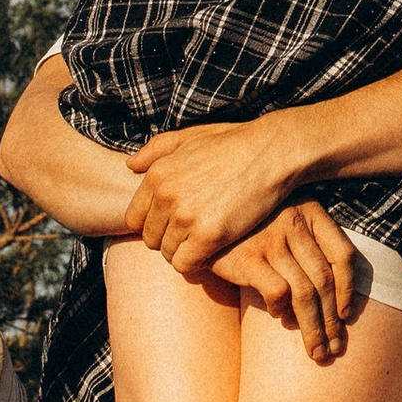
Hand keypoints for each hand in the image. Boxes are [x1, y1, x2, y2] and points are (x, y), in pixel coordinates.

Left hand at [122, 116, 302, 272]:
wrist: (271, 153)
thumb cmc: (233, 143)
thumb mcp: (190, 137)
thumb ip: (156, 150)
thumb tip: (130, 165)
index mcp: (157, 175)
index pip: (134, 219)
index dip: (153, 225)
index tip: (174, 224)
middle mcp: (166, 196)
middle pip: (150, 239)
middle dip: (168, 240)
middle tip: (192, 235)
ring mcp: (186, 216)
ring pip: (167, 253)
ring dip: (184, 251)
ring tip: (204, 242)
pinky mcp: (209, 235)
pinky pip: (185, 264)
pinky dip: (196, 263)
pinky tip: (212, 251)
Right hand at [208, 203, 360, 361]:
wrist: (204, 217)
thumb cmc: (252, 225)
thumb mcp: (287, 219)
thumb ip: (310, 245)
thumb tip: (335, 300)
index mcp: (310, 212)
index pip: (343, 255)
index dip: (349, 290)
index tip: (347, 316)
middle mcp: (294, 224)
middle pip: (324, 282)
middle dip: (332, 322)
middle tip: (334, 348)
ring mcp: (271, 241)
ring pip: (305, 294)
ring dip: (314, 329)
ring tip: (317, 351)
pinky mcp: (248, 258)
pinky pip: (278, 292)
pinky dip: (281, 310)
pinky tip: (278, 317)